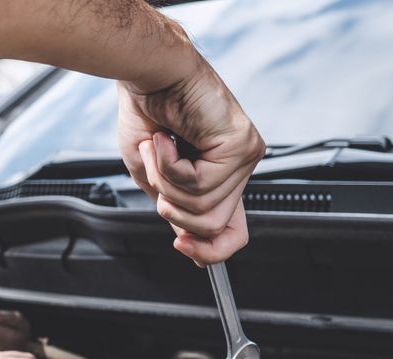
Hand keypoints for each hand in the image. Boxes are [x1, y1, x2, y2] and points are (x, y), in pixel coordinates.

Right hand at [117, 58, 265, 264]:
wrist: (147, 72)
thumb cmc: (148, 111)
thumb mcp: (154, 176)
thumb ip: (175, 208)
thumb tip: (190, 245)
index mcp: (222, 177)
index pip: (233, 233)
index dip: (208, 251)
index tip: (180, 245)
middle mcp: (239, 168)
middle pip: (213, 226)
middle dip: (172, 207)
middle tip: (157, 170)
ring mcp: (245, 156)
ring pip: (204, 209)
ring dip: (166, 181)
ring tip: (159, 147)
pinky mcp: (241, 145)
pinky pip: (202, 185)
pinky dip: (170, 166)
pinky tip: (166, 139)